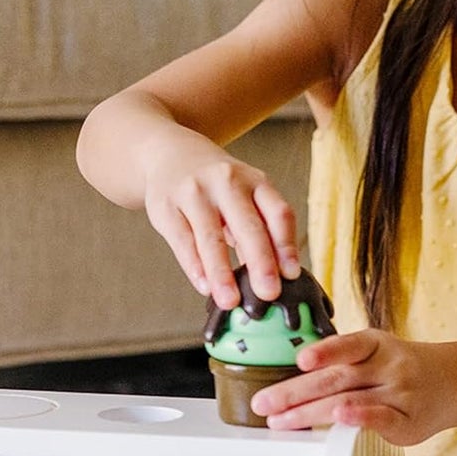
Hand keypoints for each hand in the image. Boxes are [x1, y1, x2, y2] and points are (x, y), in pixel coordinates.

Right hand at [141, 139, 300, 307]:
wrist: (170, 154)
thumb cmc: (218, 186)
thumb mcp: (245, 196)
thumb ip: (261, 231)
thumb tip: (277, 277)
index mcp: (256, 181)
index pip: (278, 213)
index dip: (286, 245)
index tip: (291, 275)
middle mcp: (227, 182)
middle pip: (248, 226)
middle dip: (260, 263)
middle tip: (268, 294)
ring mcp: (194, 192)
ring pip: (211, 237)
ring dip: (222, 273)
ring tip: (230, 301)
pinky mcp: (166, 206)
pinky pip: (182, 240)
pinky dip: (194, 266)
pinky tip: (204, 286)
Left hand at [250, 330, 452, 445]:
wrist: (454, 383)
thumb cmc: (404, 369)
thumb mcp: (378, 352)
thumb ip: (342, 362)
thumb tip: (290, 381)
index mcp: (376, 344)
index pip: (348, 346)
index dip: (324, 352)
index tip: (300, 360)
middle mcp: (388, 366)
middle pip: (337, 379)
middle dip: (295, 392)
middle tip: (263, 404)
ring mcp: (399, 394)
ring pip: (351, 400)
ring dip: (311, 412)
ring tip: (282, 421)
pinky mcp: (407, 422)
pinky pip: (381, 419)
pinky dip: (360, 418)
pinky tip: (341, 419)